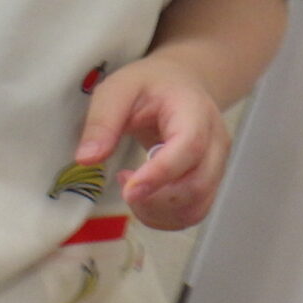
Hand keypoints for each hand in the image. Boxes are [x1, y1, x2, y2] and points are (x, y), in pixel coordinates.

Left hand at [75, 55, 228, 230]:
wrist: (179, 84)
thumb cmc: (148, 85)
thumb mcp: (117, 89)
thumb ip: (102, 121)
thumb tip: (86, 159)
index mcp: (195, 111)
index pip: (188, 147)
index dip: (159, 174)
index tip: (128, 190)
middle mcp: (215, 141)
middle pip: (197, 185)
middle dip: (154, 199)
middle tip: (122, 180)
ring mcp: (215, 165)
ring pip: (196, 207)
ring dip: (158, 212)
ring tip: (130, 189)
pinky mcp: (209, 182)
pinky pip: (193, 212)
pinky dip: (164, 217)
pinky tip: (143, 198)